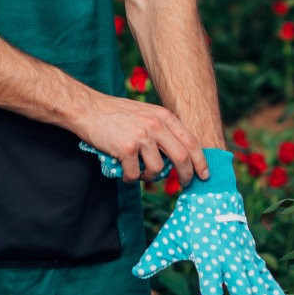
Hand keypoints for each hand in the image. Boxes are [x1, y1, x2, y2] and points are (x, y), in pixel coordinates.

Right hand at [75, 93, 208, 184]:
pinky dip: (131, 178)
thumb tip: (178, 155)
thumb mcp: (146, 113)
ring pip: (158, 168)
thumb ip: (162, 129)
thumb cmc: (117, 114)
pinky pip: (135, 174)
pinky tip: (124, 171)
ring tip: (140, 172)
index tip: (204, 174)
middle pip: (182, 157)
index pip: (191, 141)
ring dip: (151, 177)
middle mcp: (156, 125)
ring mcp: (142, 136)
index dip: (201, 161)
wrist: (89, 109)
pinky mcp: (126, 148)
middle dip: (186, 175)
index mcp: (164, 116)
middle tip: (185, 184)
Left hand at [131, 149, 289, 294]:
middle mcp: (228, 255)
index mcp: (208, 254)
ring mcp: (242, 254)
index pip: (211, 281)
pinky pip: (264, 273)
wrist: (213, 192)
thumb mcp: (170, 237)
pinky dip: (273, 289)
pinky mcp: (250, 252)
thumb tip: (136, 272)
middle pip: (240, 287)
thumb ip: (155, 257)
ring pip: (256, 283)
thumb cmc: (188, 219)